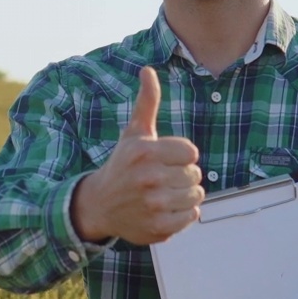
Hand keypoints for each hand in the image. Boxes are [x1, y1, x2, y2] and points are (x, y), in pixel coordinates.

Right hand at [72, 66, 203, 243]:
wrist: (100, 205)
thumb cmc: (123, 165)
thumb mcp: (134, 133)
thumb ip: (147, 102)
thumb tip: (147, 70)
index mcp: (145, 153)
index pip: (191, 153)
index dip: (181, 155)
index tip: (164, 159)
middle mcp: (148, 179)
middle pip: (195, 175)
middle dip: (183, 175)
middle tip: (162, 178)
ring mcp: (154, 206)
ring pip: (197, 196)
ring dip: (185, 195)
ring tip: (165, 193)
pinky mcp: (159, 228)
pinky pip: (191, 216)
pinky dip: (183, 214)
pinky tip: (165, 209)